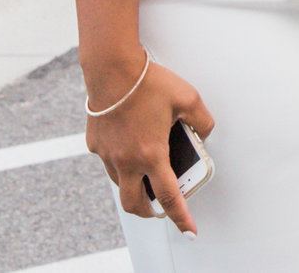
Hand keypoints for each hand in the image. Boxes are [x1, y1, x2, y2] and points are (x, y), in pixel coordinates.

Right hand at [84, 56, 214, 233]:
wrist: (112, 68)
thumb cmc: (149, 82)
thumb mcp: (189, 98)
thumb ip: (202, 121)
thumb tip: (203, 133)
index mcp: (151, 155)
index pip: (169, 197)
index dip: (180, 217)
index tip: (189, 230)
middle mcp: (126, 161)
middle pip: (135, 204)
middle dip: (149, 212)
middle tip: (159, 207)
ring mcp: (108, 154)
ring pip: (120, 183)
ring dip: (134, 186)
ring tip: (146, 174)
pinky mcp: (95, 144)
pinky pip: (109, 161)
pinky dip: (120, 162)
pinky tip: (130, 146)